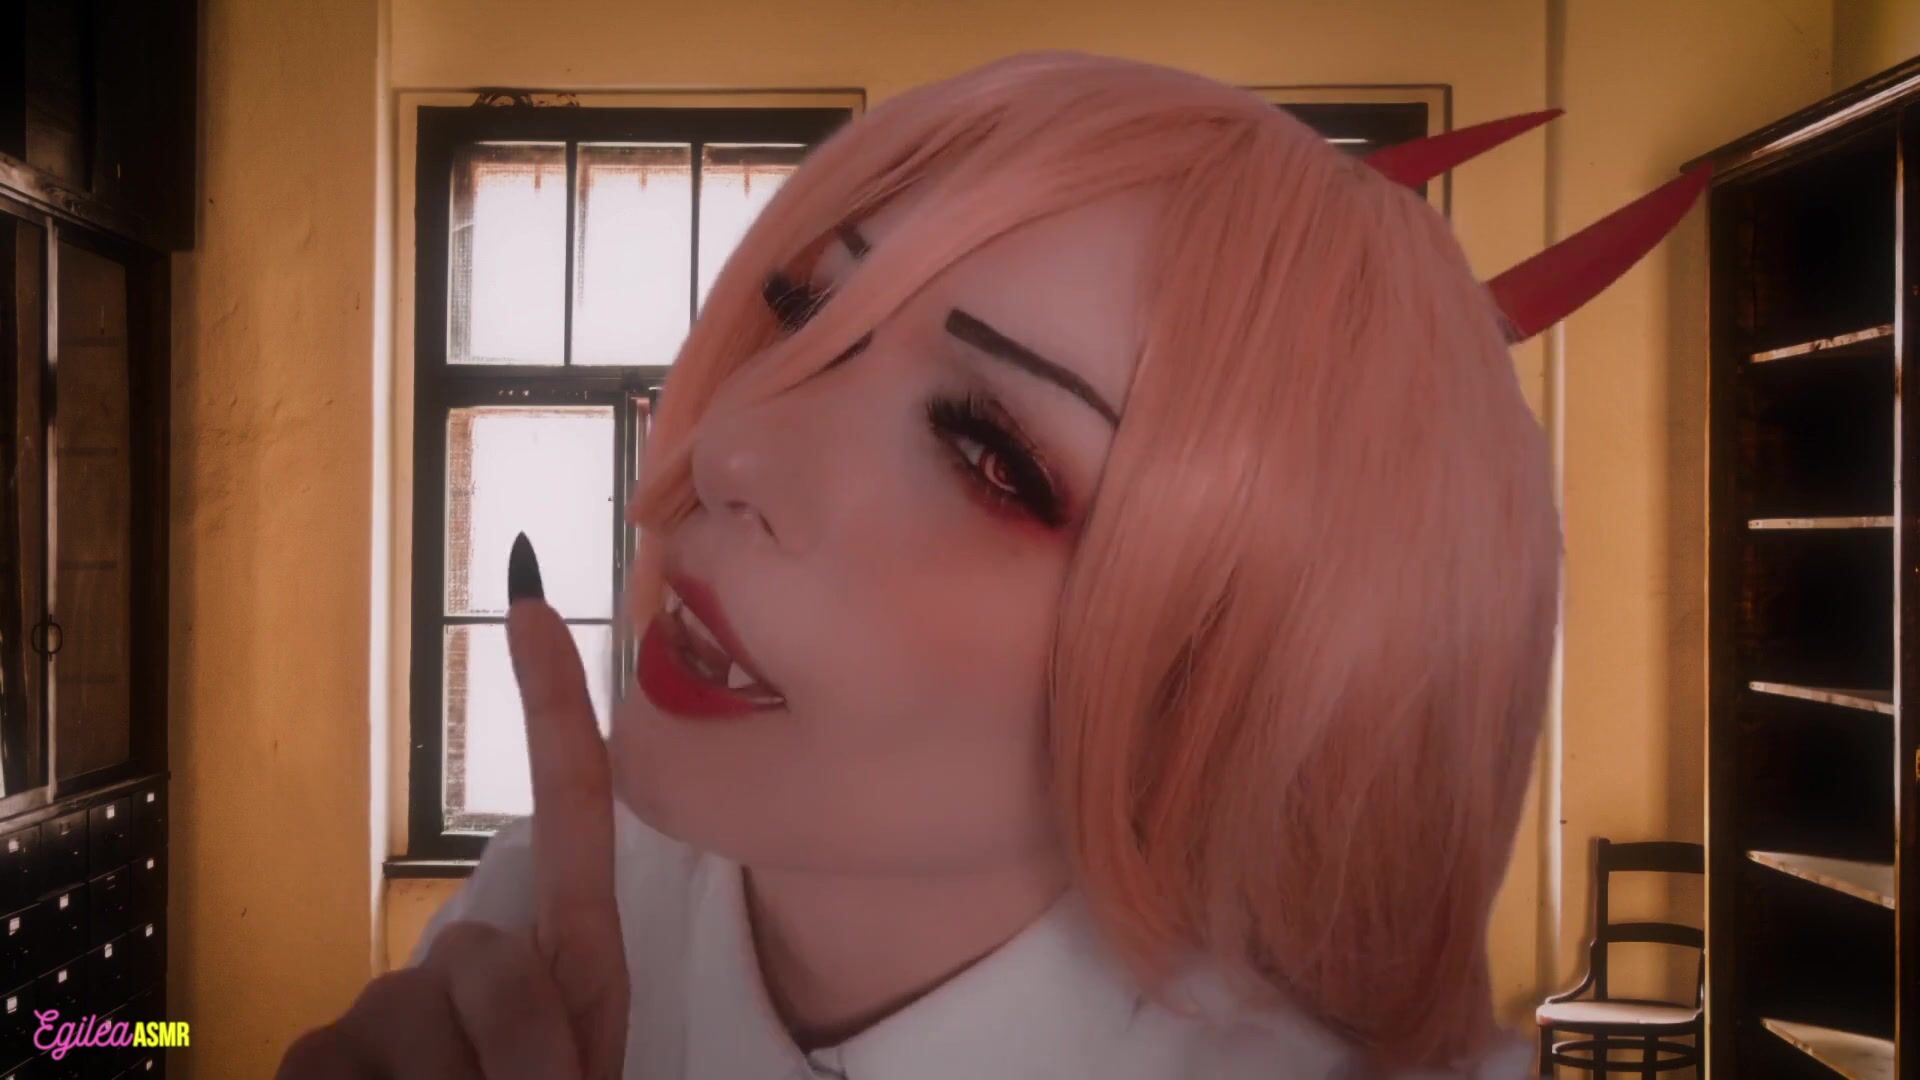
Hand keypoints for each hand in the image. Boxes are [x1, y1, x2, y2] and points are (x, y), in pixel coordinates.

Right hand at [277, 535, 629, 1077]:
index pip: (571, 808)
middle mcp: (465, 964)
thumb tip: (486, 946)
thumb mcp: (579, 1075)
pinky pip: (341, 1061)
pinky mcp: (312, 1056)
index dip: (554, 703)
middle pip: (489, 956)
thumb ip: (555, 1008)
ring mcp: (380, 1009)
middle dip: (526, 1053)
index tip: (535, 598)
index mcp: (566, 961)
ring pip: (420, 1009)